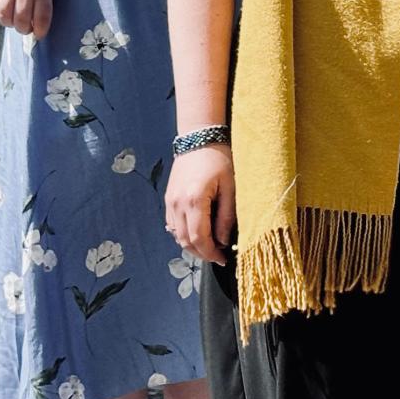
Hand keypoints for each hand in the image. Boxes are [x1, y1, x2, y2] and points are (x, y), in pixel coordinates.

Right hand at [0, 0, 57, 36]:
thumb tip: (40, 17)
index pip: (42, 17)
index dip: (41, 30)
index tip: (41, 34)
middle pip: (21, 20)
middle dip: (25, 29)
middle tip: (27, 28)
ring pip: (4, 16)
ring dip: (10, 23)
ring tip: (15, 22)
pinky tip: (1, 14)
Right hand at [164, 145, 234, 265]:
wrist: (199, 139)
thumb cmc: (219, 160)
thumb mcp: (230, 187)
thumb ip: (226, 216)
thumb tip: (222, 240)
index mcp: (194, 201)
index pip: (199, 238)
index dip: (210, 253)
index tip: (222, 259)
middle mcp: (177, 204)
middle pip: (185, 240)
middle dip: (201, 253)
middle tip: (217, 257)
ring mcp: (170, 202)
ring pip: (177, 234)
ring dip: (192, 245)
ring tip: (210, 248)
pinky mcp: (168, 198)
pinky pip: (173, 224)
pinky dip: (184, 234)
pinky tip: (198, 234)